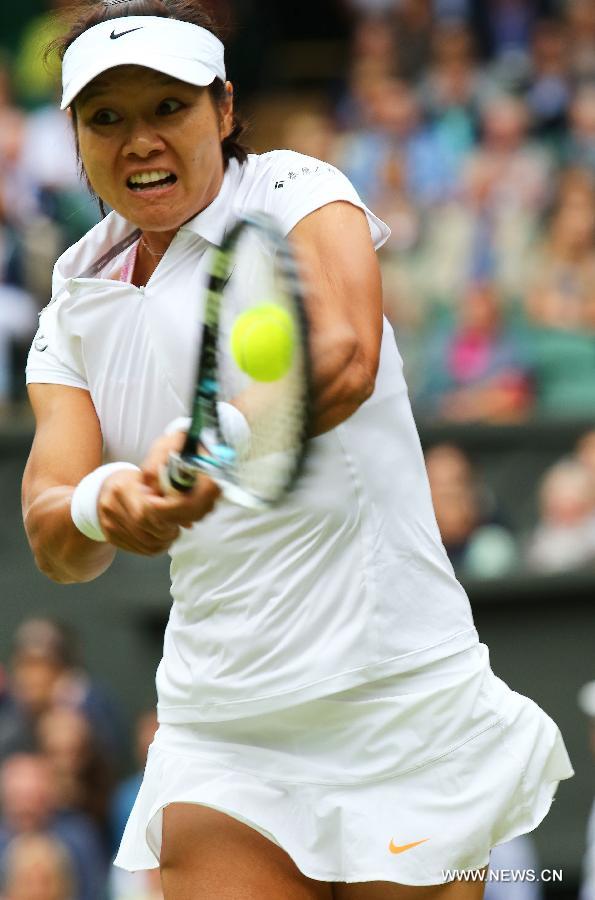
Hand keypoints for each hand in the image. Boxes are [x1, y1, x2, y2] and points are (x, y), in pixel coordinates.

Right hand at [97, 433, 219, 555]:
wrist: (104, 489)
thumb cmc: (135, 483)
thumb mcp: (150, 480)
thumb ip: (169, 496)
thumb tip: (190, 520)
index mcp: (123, 487)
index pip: (147, 512)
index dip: (166, 520)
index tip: (176, 520)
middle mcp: (112, 505)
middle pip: (145, 530)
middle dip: (166, 534)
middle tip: (176, 530)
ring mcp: (108, 523)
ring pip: (143, 543)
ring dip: (162, 543)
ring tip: (169, 535)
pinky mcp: (109, 536)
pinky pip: (137, 550)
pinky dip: (152, 548)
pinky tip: (158, 540)